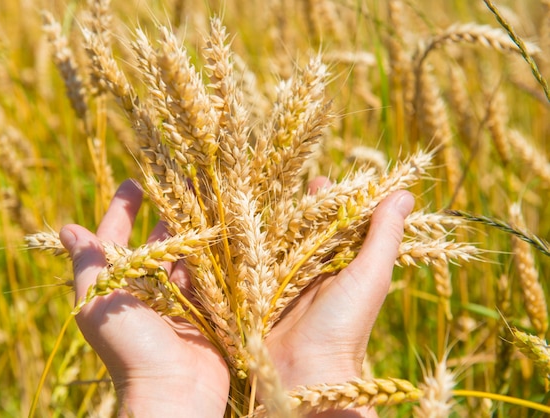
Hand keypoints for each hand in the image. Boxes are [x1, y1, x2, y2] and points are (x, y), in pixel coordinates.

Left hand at [59, 180, 229, 417]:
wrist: (174, 391)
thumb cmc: (129, 347)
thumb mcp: (98, 301)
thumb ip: (87, 264)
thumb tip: (68, 228)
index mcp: (116, 284)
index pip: (116, 236)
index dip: (122, 208)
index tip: (134, 181)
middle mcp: (145, 289)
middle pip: (155, 241)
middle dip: (166, 213)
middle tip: (183, 184)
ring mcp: (177, 299)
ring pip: (185, 254)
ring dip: (193, 229)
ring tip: (208, 199)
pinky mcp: (206, 310)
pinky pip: (209, 275)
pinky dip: (214, 254)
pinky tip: (224, 231)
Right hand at [265, 178, 414, 417]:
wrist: (305, 374)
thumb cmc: (344, 326)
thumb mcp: (369, 277)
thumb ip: (384, 237)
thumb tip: (405, 194)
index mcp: (343, 266)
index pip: (339, 223)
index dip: (334, 200)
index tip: (324, 177)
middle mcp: (313, 271)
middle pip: (306, 229)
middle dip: (299, 205)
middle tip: (290, 180)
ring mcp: (284, 281)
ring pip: (278, 242)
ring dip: (271, 221)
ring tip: (262, 193)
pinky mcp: (257, 291)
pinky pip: (253, 261)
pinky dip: (248, 245)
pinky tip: (238, 224)